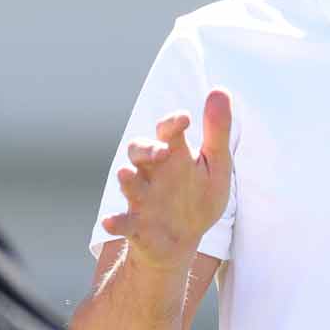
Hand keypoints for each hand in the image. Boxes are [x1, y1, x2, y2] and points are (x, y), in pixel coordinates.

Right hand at [101, 89, 233, 271]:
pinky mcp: (135, 225)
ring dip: (127, 179)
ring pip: (128, 183)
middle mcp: (152, 172)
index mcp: (173, 154)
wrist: (183, 240)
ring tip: (125, 173)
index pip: (168, 131)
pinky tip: (110, 223)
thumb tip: (219, 90)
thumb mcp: (216, 164)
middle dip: (146, 148)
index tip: (185, 118)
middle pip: (138, 151)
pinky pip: (122, 223)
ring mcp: (141, 198)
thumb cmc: (199, 195)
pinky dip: (115, 222)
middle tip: (161, 150)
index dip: (173, 123)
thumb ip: (218, 131)